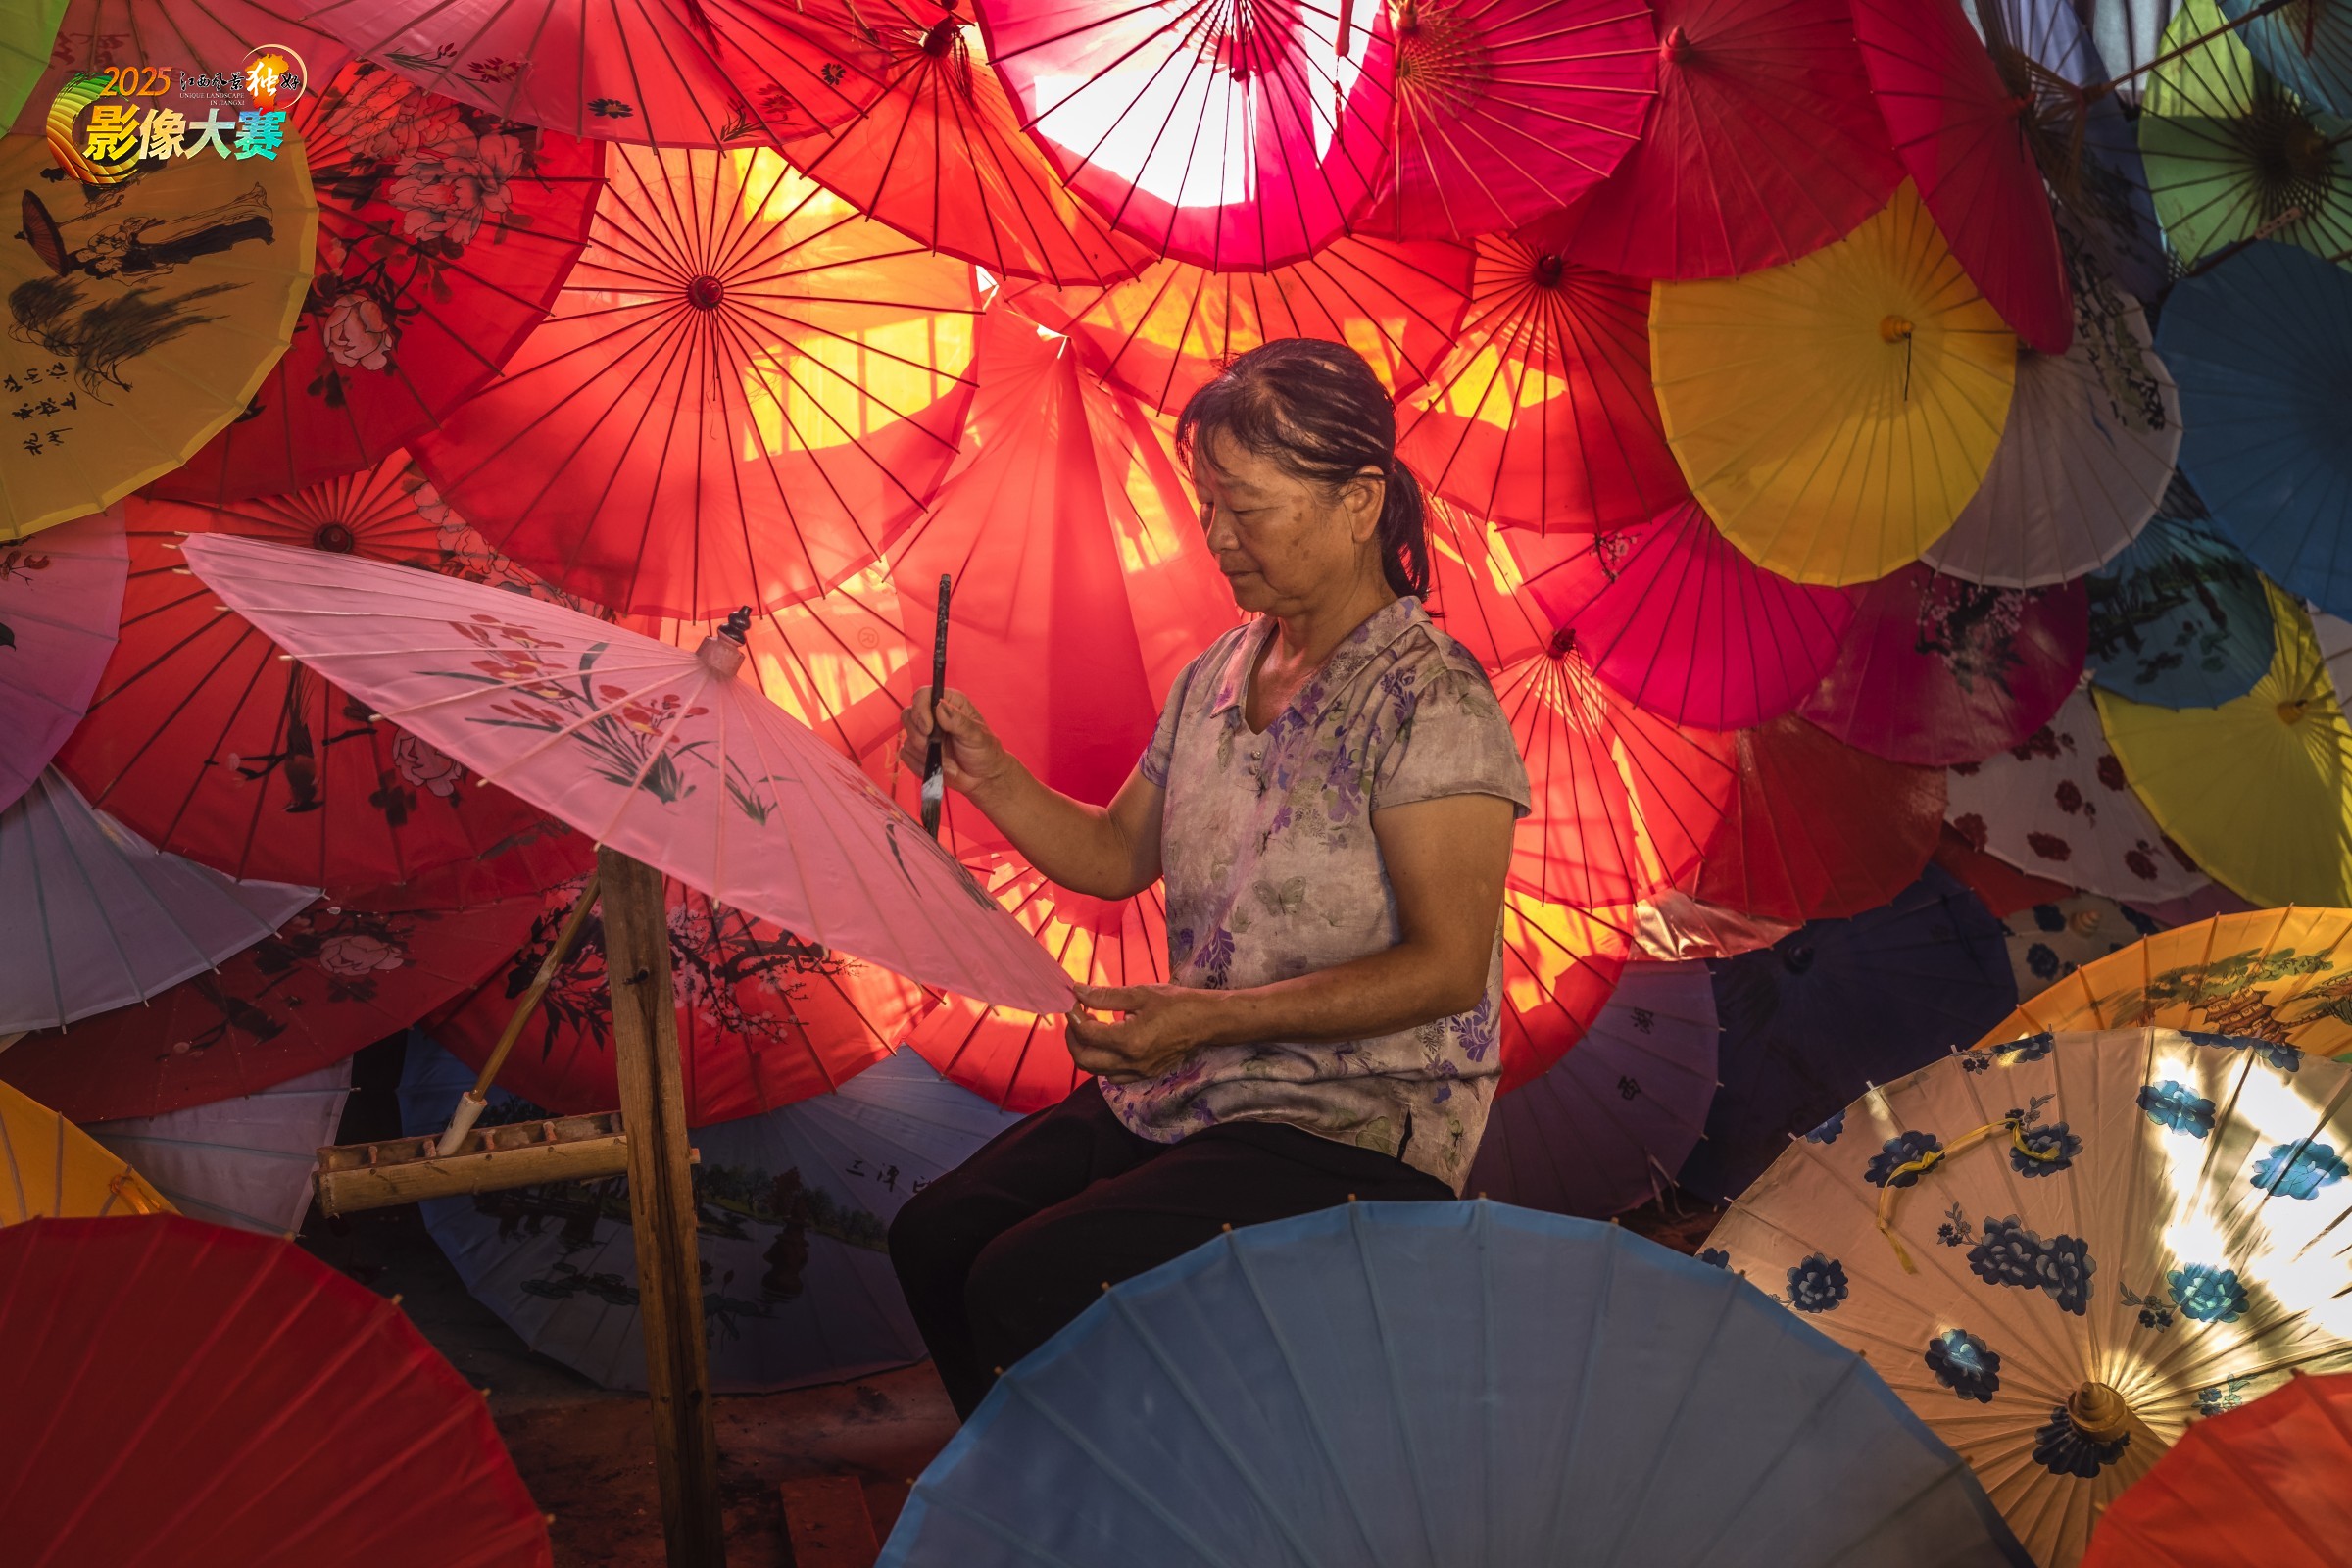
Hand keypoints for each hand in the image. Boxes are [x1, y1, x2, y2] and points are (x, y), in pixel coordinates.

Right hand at [899, 686, 1010, 797]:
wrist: (982, 778)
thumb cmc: (984, 752)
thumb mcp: (976, 736)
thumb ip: (958, 721)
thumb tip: (940, 705)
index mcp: (950, 703)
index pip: (923, 695)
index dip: (920, 710)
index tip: (928, 729)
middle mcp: (933, 715)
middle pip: (908, 715)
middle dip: (919, 736)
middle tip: (934, 749)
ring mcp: (923, 734)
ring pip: (907, 738)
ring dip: (925, 755)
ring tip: (948, 764)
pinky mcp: (917, 751)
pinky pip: (906, 755)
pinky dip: (919, 765)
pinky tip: (938, 769)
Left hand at [1065, 984, 1223, 1082]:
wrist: (1205, 1022)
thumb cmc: (1175, 1003)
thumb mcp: (1139, 994)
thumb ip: (1105, 996)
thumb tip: (1077, 991)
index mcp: (1129, 1040)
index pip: (1087, 1034)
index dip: (1074, 1017)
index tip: (1073, 1002)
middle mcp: (1130, 1062)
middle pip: (1084, 1059)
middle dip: (1073, 1038)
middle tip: (1076, 1018)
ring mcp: (1137, 1072)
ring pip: (1096, 1071)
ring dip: (1085, 1051)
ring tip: (1091, 1029)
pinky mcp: (1143, 1076)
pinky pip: (1112, 1075)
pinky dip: (1101, 1062)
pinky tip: (1107, 1044)